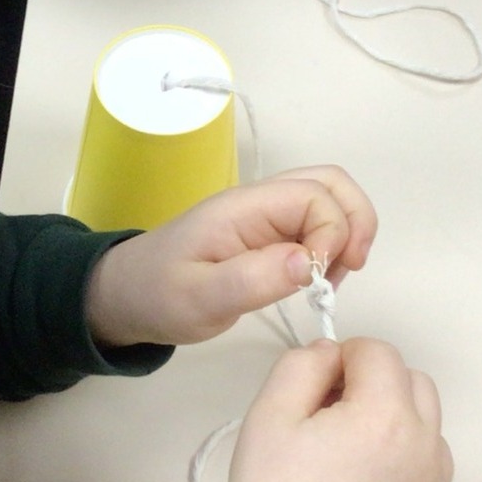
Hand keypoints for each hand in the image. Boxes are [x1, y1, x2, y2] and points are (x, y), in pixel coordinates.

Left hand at [84, 167, 376, 347]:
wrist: (127, 296)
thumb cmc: (158, 296)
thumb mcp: (199, 299)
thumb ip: (253, 280)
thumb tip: (309, 262)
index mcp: (242, 207)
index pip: (313, 195)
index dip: (331, 233)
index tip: (317, 280)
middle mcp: (259, 202)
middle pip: (330, 183)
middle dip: (355, 222)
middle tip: (347, 271)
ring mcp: (264, 216)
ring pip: (328, 200)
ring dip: (347, 234)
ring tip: (332, 281)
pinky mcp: (267, 235)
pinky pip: (314, 224)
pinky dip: (332, 246)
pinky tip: (318, 281)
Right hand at [179, 338, 471, 481]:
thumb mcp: (270, 413)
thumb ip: (304, 364)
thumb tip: (333, 356)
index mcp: (387, 413)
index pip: (377, 352)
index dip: (341, 360)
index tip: (314, 393)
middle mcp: (426, 448)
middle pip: (414, 385)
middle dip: (375, 388)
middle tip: (328, 424)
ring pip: (430, 435)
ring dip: (397, 433)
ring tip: (349, 469)